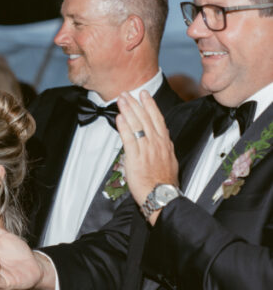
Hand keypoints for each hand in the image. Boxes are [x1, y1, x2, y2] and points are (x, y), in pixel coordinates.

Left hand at [116, 91, 178, 222]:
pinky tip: (119, 118)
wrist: (161, 196)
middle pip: (145, 118)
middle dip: (135, 104)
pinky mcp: (136, 157)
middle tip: (128, 93)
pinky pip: (129, 138)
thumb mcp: (170, 161)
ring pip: (137, 125)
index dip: (150, 105)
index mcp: (165, 143)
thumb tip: (162, 140)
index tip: (144, 95)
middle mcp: (156, 143)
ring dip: (128, 110)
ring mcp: (146, 149)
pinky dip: (123, 127)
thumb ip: (164, 148)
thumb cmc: (164, 183)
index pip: (157, 119)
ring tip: (121, 100)